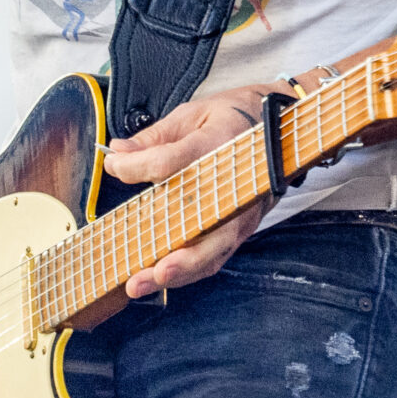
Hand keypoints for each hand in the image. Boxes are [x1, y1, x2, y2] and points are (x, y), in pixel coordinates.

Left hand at [102, 84, 287, 298]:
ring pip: (213, 252)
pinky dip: (188, 271)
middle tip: (142, 270)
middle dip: (172, 252)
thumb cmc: (235, 120)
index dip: (137, 165)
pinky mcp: (242, 227)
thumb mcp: (193, 115)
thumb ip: (155, 137)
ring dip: (177, 272)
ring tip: (142, 282)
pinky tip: (160, 277)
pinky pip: (216, 256)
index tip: (115, 165)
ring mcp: (242, 211)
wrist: (281, 128)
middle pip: (205, 226)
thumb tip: (118, 152)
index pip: (173, 161)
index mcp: (222, 144)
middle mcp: (235, 184)